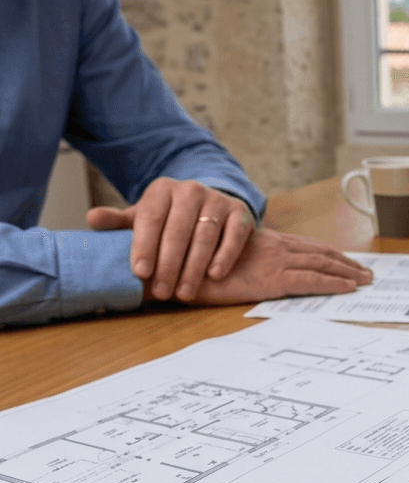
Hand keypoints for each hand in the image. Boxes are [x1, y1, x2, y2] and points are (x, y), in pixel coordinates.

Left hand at [87, 177, 255, 301]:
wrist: (215, 209)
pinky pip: (233, 236)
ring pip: (205, 235)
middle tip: (162, 292)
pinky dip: (224, 256)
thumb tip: (92, 220)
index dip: (144, 246)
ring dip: (194, 267)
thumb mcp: (146, 219)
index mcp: (162, 189)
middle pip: (178, 230)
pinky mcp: (241, 213)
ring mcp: (218, 200)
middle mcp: (191, 190)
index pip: (151, 218)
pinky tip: (214, 275)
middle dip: (168, 264)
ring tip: (185, 292)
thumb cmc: (173, 220)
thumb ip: (121, 222)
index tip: (140, 273)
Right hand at [176, 228, 371, 304]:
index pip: (306, 245)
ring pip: (321, 264)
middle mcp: (274, 247)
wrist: (175, 264)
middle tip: (367, 272)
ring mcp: (274, 261)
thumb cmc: (193, 264)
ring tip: (366, 279)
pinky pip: (310, 280)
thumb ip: (242, 261)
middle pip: (320, 252)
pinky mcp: (270, 279)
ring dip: (347, 272)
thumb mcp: (223, 259)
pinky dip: (333, 283)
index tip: (348, 261)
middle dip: (346, 262)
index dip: (330, 253)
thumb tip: (252, 270)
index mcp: (265, 241)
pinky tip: (349, 287)